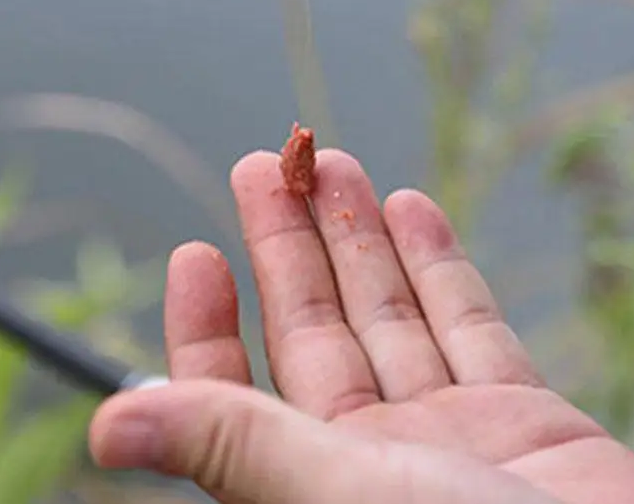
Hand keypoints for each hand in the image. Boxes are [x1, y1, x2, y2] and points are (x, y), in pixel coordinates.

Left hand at [90, 150, 633, 503]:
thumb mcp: (338, 494)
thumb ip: (233, 446)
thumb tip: (106, 423)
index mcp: (311, 483)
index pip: (235, 392)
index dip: (207, 323)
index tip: (195, 248)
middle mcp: (375, 459)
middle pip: (314, 327)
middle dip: (289, 242)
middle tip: (270, 162)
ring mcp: (453, 435)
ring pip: (391, 313)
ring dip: (359, 235)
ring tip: (331, 163)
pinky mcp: (526, 420)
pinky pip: (471, 324)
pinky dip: (439, 265)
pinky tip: (409, 206)